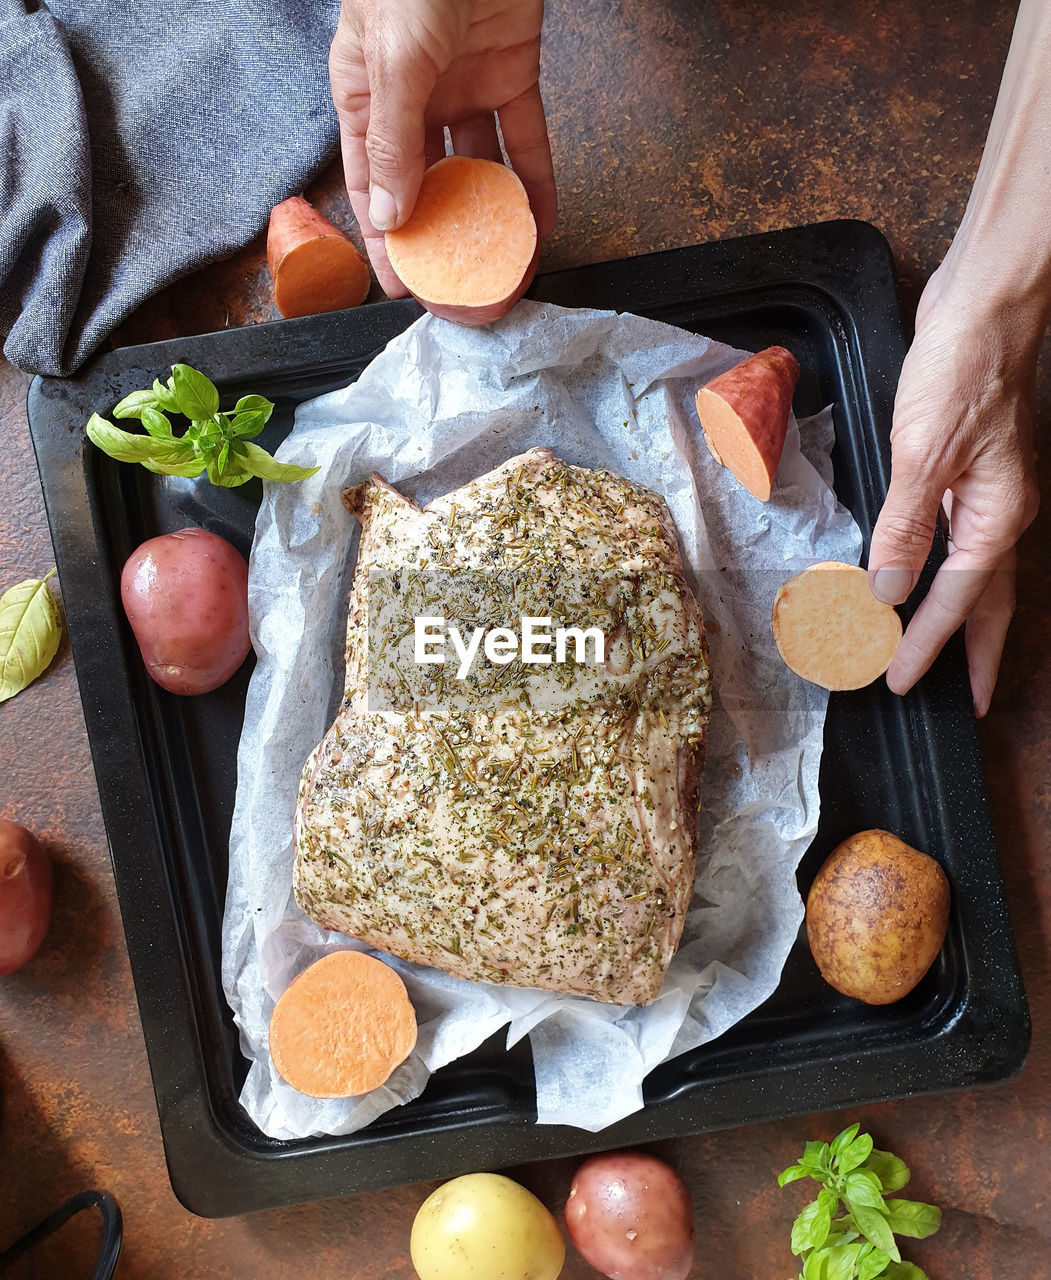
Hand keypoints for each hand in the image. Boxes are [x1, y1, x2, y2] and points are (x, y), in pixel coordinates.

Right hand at [329, 0, 556, 296]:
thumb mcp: (394, 59)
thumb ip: (394, 139)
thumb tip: (393, 216)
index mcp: (367, 94)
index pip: (373, 184)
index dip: (386, 240)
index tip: (406, 288)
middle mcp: (414, 98)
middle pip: (427, 184)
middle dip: (444, 236)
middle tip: (463, 287)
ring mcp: (463, 86)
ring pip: (479, 168)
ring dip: (493, 215)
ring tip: (508, 264)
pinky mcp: (511, 72)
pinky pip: (525, 138)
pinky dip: (536, 179)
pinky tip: (543, 220)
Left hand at [867, 271, 1040, 715]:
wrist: (984, 304)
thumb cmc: (965, 368)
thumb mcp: (925, 454)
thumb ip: (905, 528)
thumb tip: (886, 591)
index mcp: (996, 515)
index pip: (956, 600)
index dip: (924, 644)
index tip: (896, 680)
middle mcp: (999, 509)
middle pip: (989, 600)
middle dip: (980, 652)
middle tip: (976, 699)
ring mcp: (986, 489)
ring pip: (973, 570)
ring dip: (958, 615)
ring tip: (947, 651)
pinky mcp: (964, 467)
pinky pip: (953, 535)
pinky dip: (938, 566)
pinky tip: (923, 574)